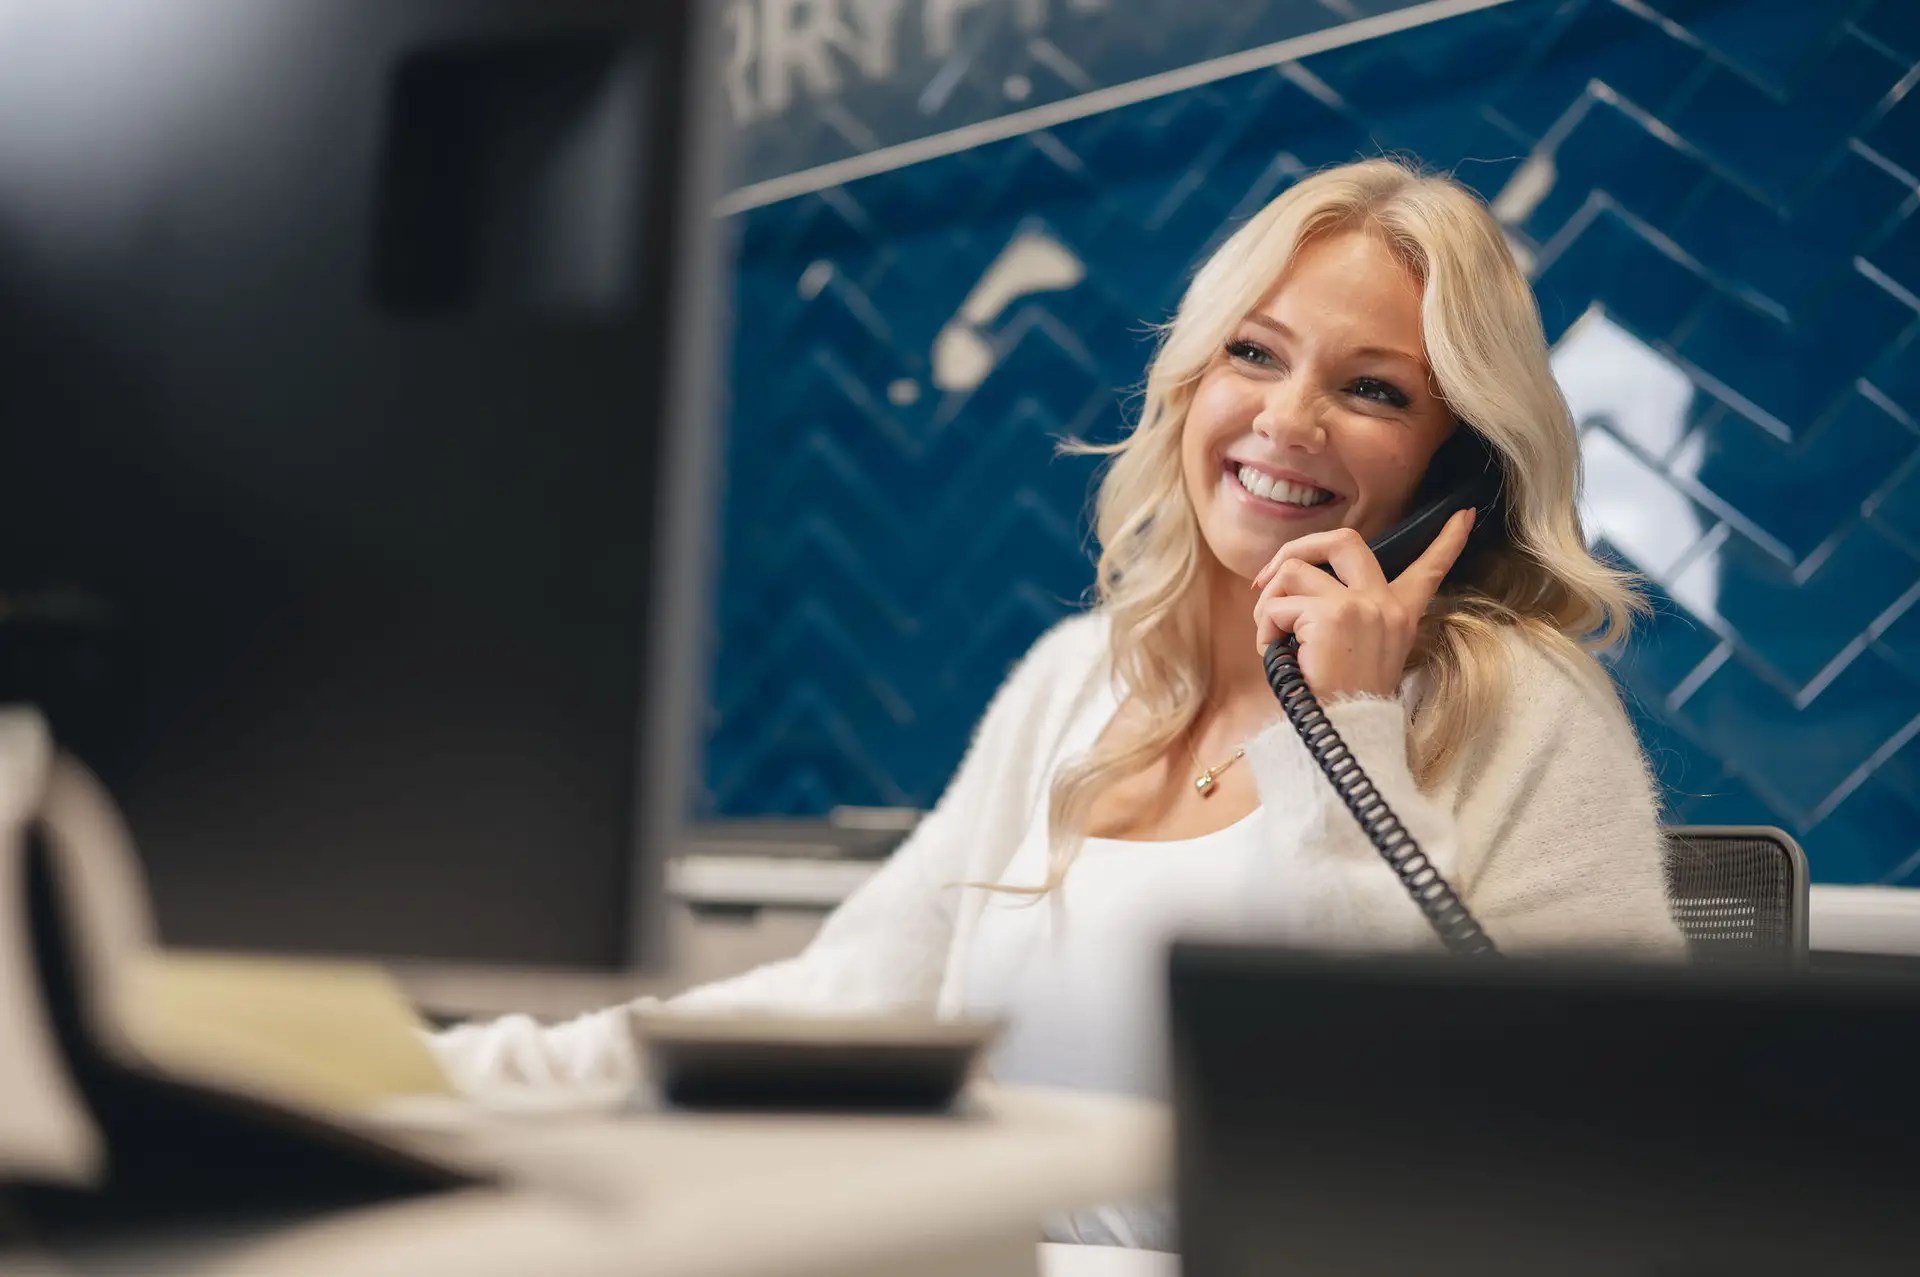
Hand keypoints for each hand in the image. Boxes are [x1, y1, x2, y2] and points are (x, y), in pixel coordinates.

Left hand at [1250, 509, 1474, 701]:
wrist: (1342, 735)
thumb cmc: (1342, 700)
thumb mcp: (1361, 653)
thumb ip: (1347, 615)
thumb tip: (1300, 584)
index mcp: (1400, 615)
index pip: (1429, 570)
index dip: (1447, 541)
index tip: (1463, 515)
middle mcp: (1385, 604)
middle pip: (1343, 539)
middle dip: (1299, 545)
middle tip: (1271, 574)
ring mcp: (1359, 606)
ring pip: (1293, 571)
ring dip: (1268, 601)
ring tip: (1272, 635)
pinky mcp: (1329, 616)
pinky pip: (1276, 606)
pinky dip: (1263, 628)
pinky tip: (1273, 653)